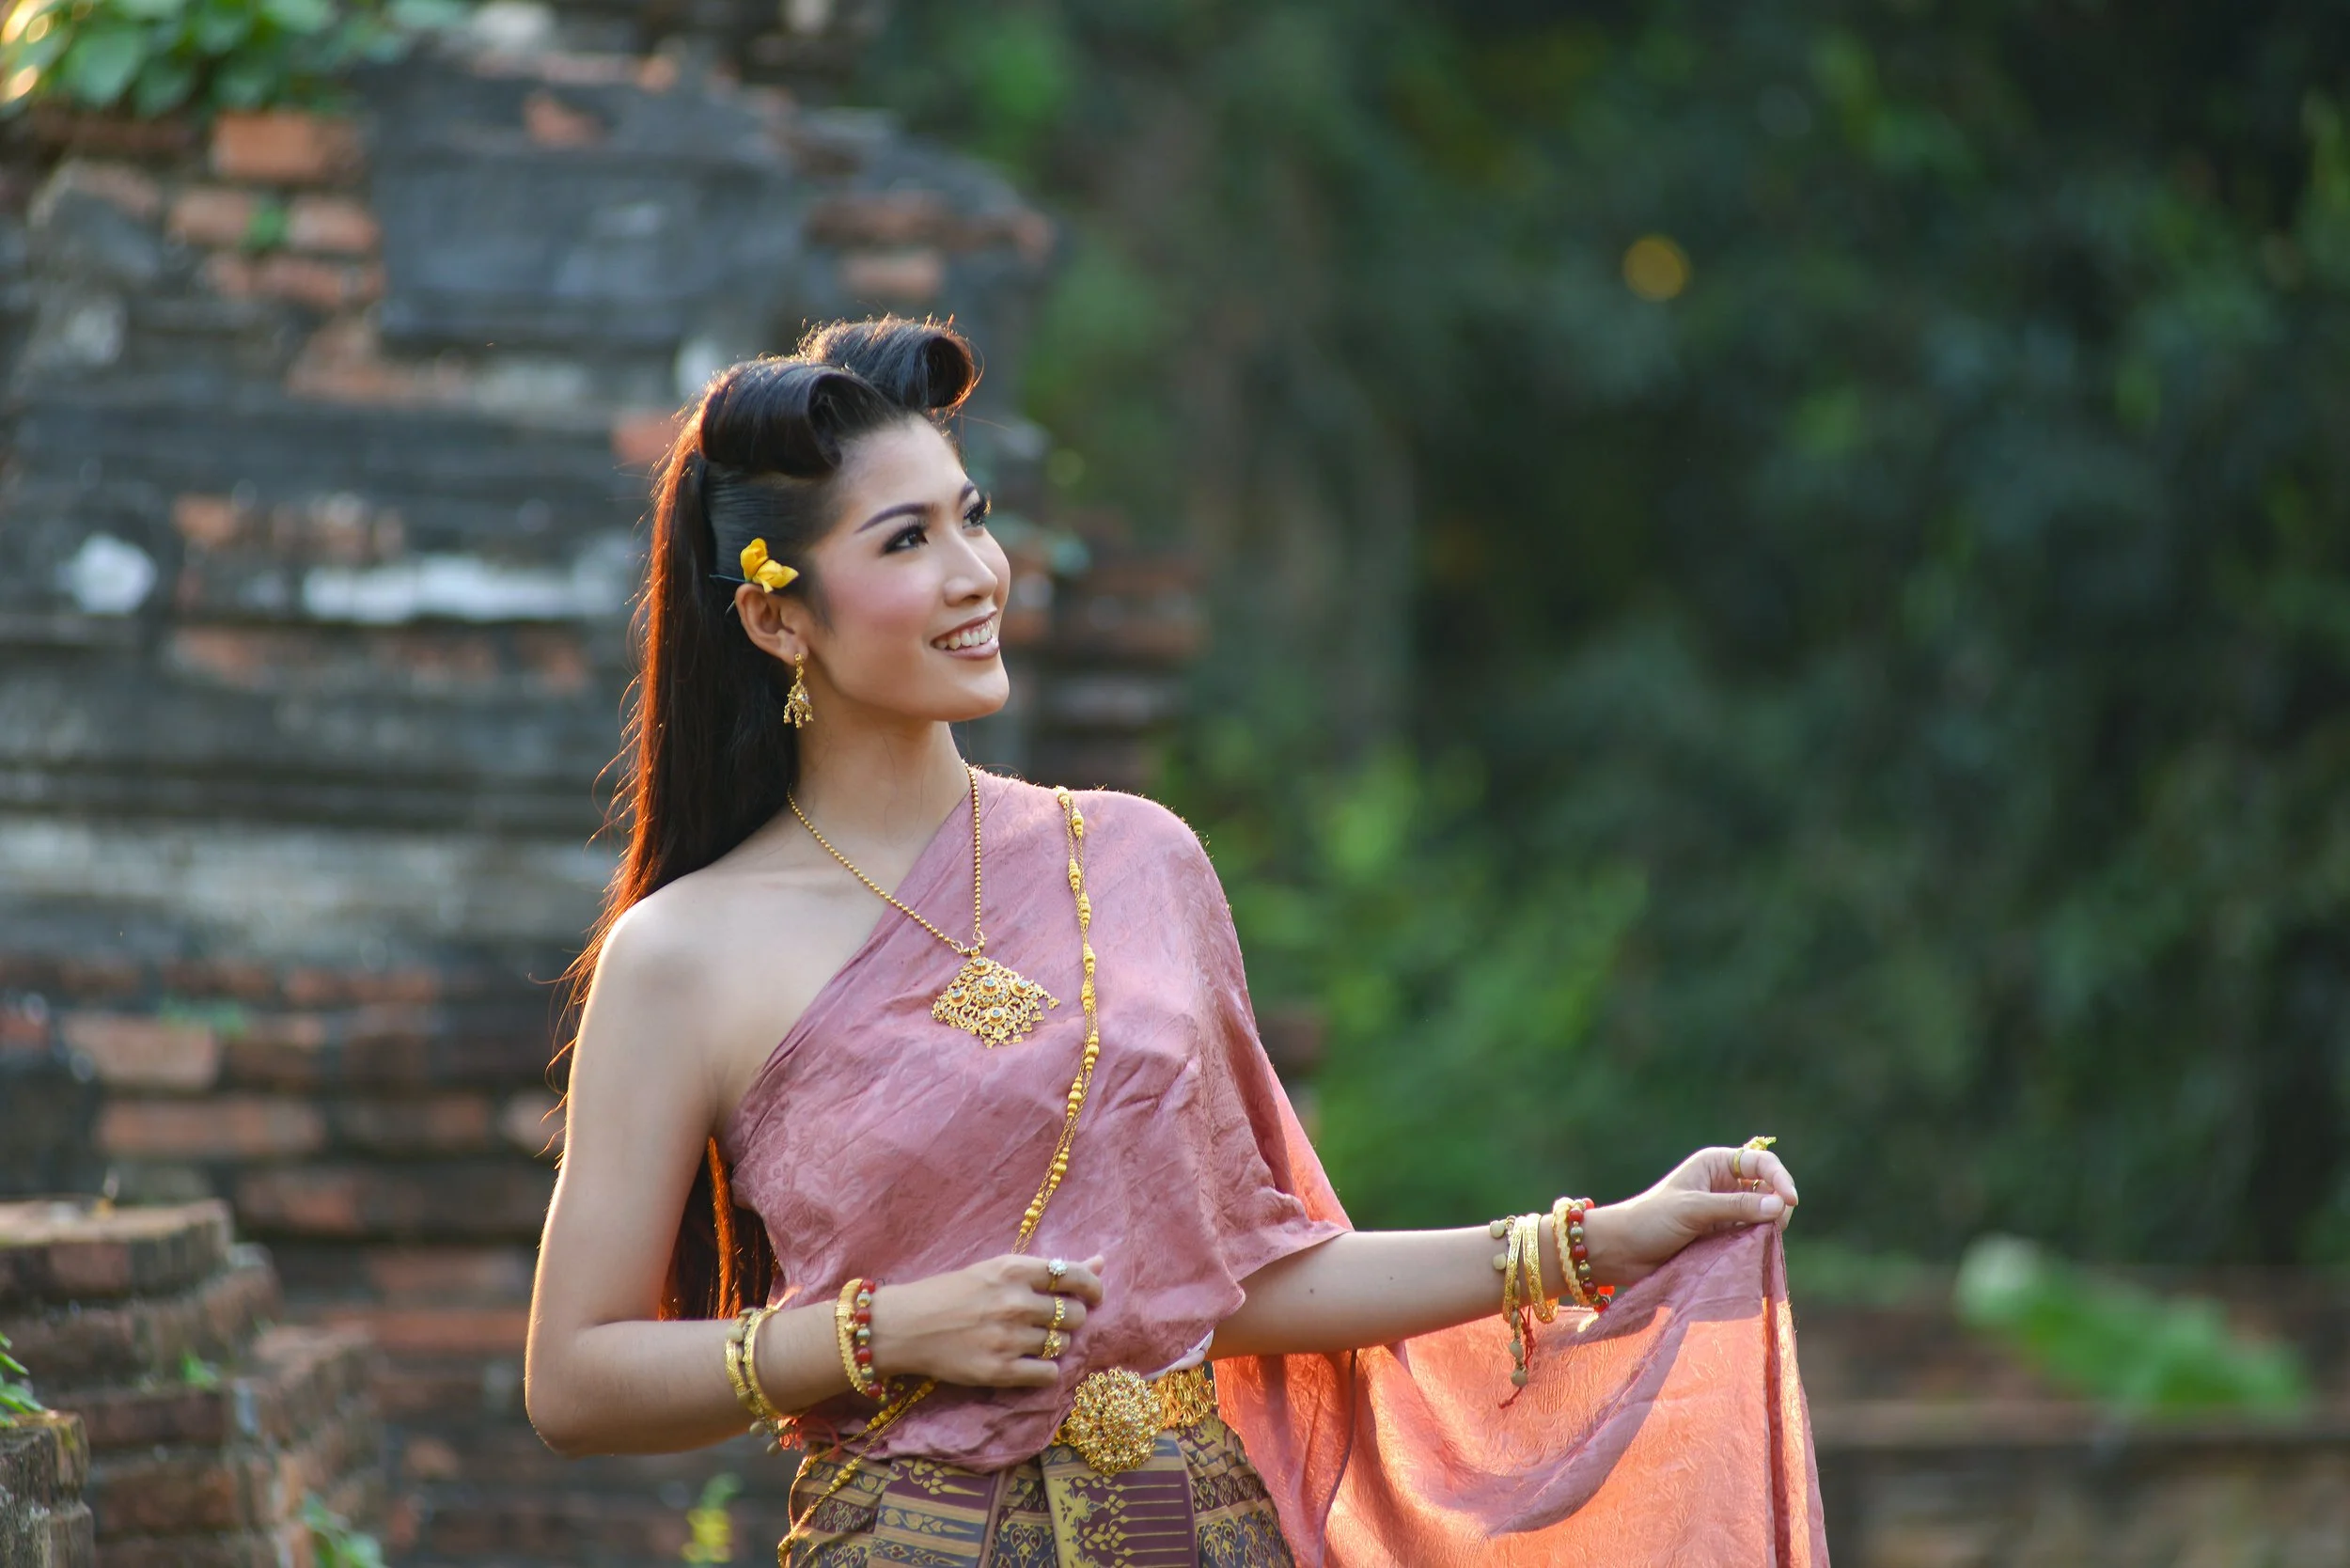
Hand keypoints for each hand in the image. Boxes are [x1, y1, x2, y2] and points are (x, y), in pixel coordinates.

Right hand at [866, 1253, 1105, 1388]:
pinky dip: (1045, 1369)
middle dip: (1070, 1319)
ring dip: (1055, 1344)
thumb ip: (1049, 1270)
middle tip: (1050, 1321)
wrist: (905, 1326)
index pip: (1075, 1276)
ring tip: (1030, 1340)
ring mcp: (1008, 1338)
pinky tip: (1028, 1362)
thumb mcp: (997, 1270)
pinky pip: (1048, 1373)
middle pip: (1074, 1314)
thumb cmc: (952, 1293)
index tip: (1093, 1296)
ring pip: (1063, 1344)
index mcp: (1013, 1270)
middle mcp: (1014, 1303)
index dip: (1093, 1287)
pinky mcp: (999, 1371)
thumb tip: (1102, 1261)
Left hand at [1582, 1146, 1798, 1288]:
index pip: (1762, 1163)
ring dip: (1768, 1227)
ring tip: (1757, 1241)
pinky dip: (1758, 1243)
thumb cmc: (1651, 1220)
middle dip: (1777, 1206)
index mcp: (1716, 1164)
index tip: (1789, 1201)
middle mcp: (1725, 1184)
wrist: (1622, 1251)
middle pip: (1770, 1189)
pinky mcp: (1724, 1236)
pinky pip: (1753, 1237)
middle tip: (1773, 1228)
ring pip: (1765, 1216)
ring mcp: (1726, 1212)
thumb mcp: (1693, 1209)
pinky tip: (1753, 1251)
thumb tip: (1779, 1205)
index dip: (1780, 1178)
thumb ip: (1736, 1206)